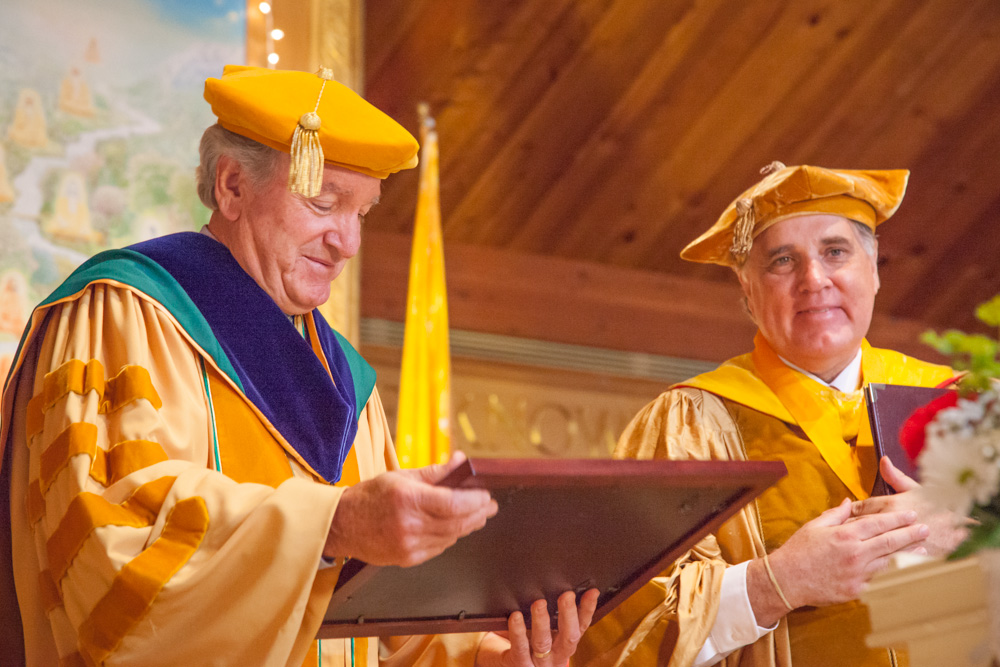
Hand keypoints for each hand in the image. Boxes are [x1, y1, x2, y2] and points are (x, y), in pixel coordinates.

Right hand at [324, 451, 497, 565]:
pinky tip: (455, 527)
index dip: (475, 501)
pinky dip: (450, 536)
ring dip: (468, 526)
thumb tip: (462, 462)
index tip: (486, 495)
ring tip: (478, 514)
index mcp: (408, 500)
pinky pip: (439, 547)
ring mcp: (409, 546)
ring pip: (451, 537)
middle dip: (478, 513)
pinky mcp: (408, 559)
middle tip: (489, 505)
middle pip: (457, 523)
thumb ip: (436, 472)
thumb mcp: (402, 477)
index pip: (453, 504)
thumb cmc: (371, 496)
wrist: (343, 524)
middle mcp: (410, 526)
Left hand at [476, 589, 600, 666]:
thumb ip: (553, 615)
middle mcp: (557, 655)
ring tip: (539, 603)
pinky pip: (519, 648)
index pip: (581, 626)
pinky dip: (518, 631)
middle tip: (566, 594)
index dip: (588, 609)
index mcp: (565, 644)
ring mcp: (540, 662)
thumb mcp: (546, 632)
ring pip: (543, 642)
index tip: (592, 591)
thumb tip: (558, 584)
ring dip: (542, 621)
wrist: (511, 666)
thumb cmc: (530, 644)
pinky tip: (515, 616)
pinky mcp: (520, 664)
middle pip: (568, 636)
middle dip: (569, 614)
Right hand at [748, 498, 926, 625]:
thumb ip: (836, 514)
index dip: (897, 518)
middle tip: (926, 528)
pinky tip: (903, 568)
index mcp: (845, 535)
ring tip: (922, 548)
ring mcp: (857, 573)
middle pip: (890, 541)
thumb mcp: (815, 526)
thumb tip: (850, 503)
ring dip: (908, 554)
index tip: (911, 515)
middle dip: (910, 534)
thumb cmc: (799, 551)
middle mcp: (855, 553)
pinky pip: (878, 579)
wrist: (787, 580)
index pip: (878, 523)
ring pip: (890, 561)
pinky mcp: (856, 590)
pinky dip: (892, 572)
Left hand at [849, 456, 967, 556]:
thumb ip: (895, 477)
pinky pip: (880, 558)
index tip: (841, 516)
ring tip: (846, 547)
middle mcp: (888, 521)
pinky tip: (864, 561)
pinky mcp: (900, 555)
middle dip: (845, 530)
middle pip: (857, 526)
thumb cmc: (939, 509)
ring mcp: (893, 539)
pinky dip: (870, 559)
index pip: (858, 508)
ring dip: (855, 545)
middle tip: (836, 533)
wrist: (960, 532)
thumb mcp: (917, 489)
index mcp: (889, 503)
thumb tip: (883, 460)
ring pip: (866, 543)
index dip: (848, 512)